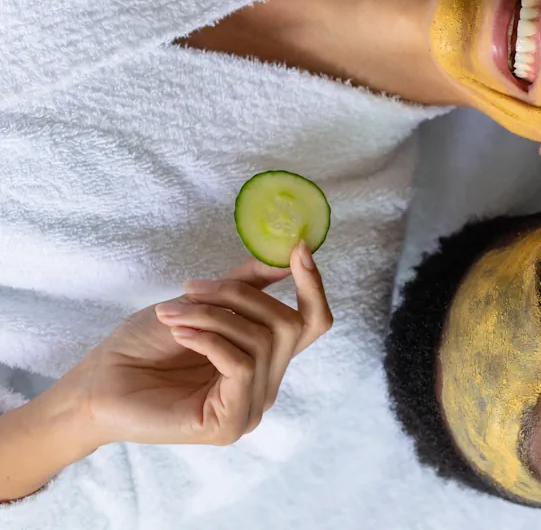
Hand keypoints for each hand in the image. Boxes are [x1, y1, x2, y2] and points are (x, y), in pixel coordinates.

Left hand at [59, 243, 332, 447]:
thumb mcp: (199, 303)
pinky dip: (210, 340)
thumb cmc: (141, 347)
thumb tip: (285, 255)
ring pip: (261, 342)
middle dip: (241, 297)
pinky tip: (179, 333)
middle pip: (288, 325)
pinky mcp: (231, 423)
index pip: (313, 323)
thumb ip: (245, 284)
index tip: (299, 249)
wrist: (94, 388)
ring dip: (213, 316)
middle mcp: (266, 386)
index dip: (314, 286)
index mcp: (264, 359)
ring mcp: (252, 408)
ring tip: (172, 314)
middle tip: (192, 287)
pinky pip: (241, 365)